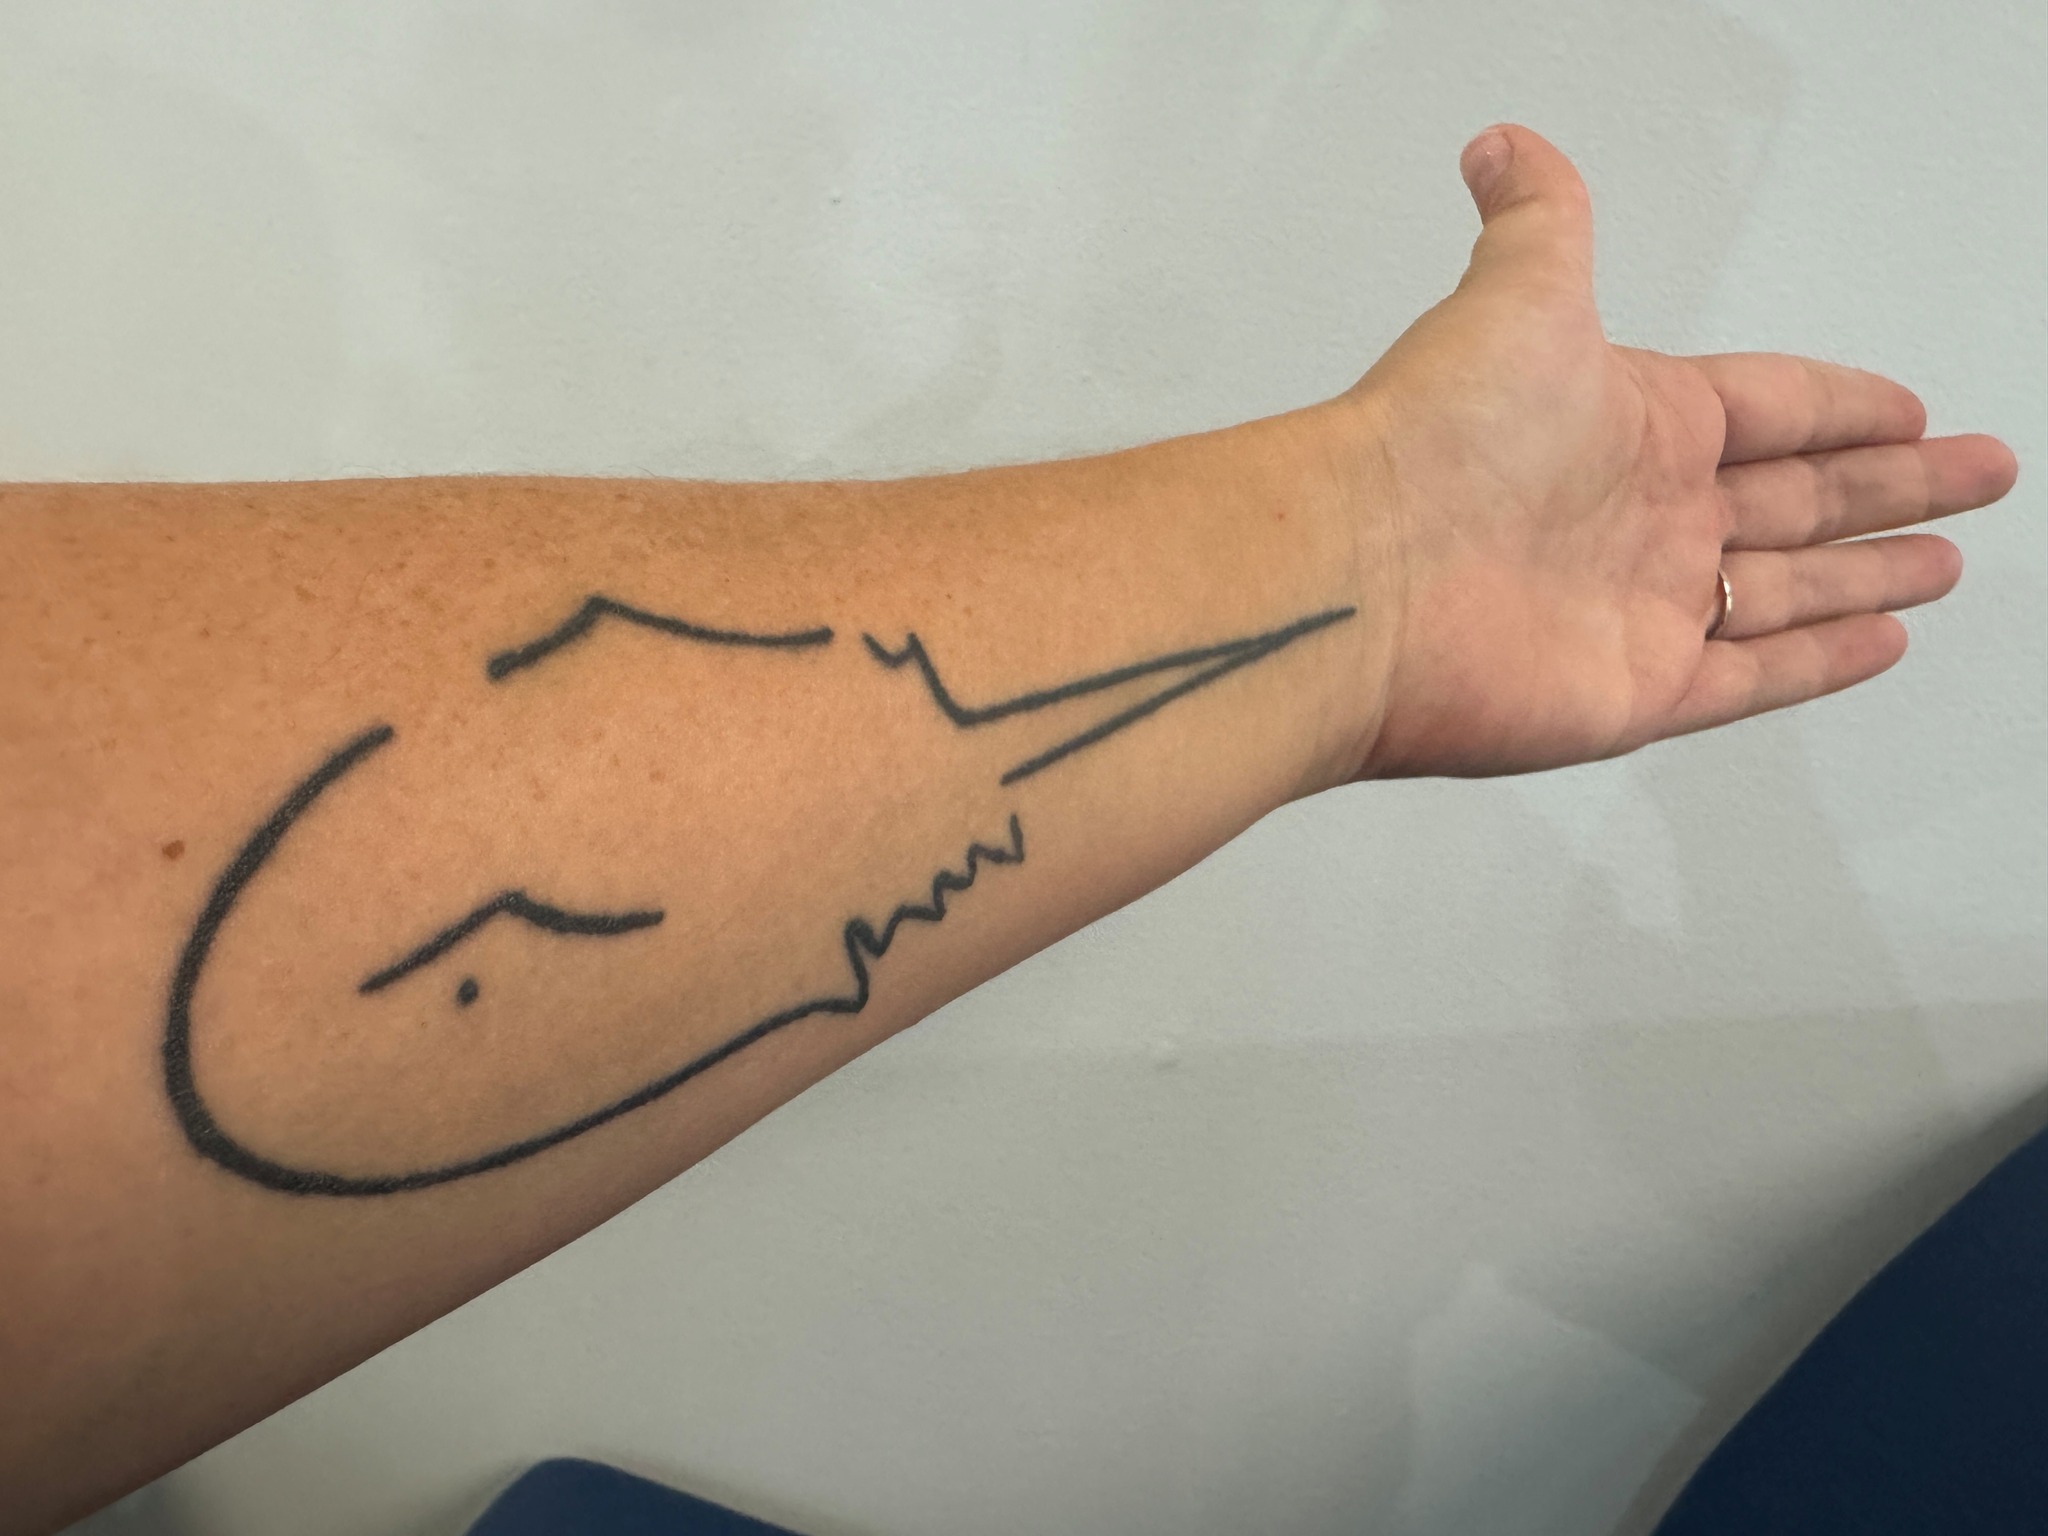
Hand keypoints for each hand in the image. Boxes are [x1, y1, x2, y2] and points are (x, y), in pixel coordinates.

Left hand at [1331, 124, 2018, 778]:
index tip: (1908, 409)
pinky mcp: (1639, 689)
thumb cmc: (1436, 437)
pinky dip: (1821, 659)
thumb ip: (1539, 222)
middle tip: (1978, 473)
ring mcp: (1644, 604)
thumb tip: (1504, 149)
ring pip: (1789, 587)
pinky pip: (1754, 674)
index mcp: (1635, 419)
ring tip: (1945, 560)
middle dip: (1893, 486)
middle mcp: (1643, 513)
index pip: (1771, 407)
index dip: (1844, 407)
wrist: (1365, 578)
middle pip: (1802, 496)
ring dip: (1868, 573)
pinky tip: (1882, 639)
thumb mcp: (1518, 297)